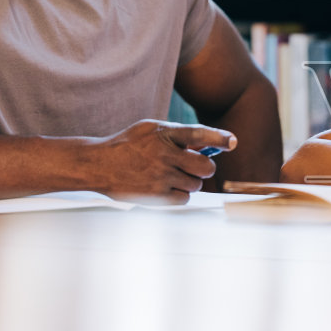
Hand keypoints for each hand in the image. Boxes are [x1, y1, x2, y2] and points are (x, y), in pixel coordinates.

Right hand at [83, 119, 235, 203]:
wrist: (97, 165)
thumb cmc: (128, 146)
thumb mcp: (150, 131)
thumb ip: (177, 135)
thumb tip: (207, 147)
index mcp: (164, 134)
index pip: (199, 134)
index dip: (219, 137)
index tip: (232, 142)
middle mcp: (164, 155)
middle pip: (205, 167)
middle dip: (205, 168)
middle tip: (195, 167)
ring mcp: (161, 176)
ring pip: (196, 185)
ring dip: (190, 182)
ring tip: (172, 176)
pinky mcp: (156, 196)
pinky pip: (184, 199)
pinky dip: (180, 195)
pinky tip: (166, 187)